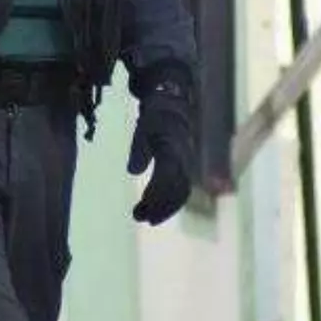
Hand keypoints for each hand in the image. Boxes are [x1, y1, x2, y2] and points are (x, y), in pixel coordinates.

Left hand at [128, 77, 196, 224]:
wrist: (174, 103)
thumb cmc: (156, 115)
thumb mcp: (144, 129)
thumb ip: (139, 150)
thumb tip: (133, 172)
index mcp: (174, 152)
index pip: (166, 181)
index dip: (155, 199)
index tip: (141, 213)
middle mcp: (184, 161)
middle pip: (176, 191)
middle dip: (159, 208)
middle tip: (139, 218)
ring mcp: (186, 164)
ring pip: (180, 192)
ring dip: (163, 207)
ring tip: (143, 216)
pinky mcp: (184, 165)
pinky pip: (180, 187)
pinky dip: (167, 199)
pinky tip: (152, 206)